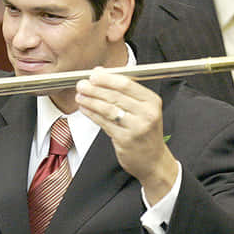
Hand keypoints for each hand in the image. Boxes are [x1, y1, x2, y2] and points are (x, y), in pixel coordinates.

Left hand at [75, 70, 178, 203]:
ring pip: (108, 109)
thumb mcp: (143, 108)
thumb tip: (100, 72)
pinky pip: (104, 123)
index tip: (94, 75)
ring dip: (90, 101)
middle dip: (95, 88)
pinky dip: (92, 114)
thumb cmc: (145, 131)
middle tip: (82, 84)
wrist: (153, 160)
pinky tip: (85, 108)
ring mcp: (136, 127)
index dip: (107, 78)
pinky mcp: (125, 140)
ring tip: (80, 96)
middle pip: (115, 96)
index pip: (127, 84)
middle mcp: (147, 113)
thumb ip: (123, 90)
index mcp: (152, 101)